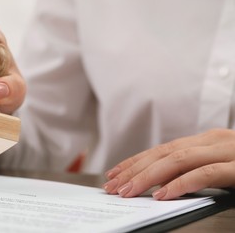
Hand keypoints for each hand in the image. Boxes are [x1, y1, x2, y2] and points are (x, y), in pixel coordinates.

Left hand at [103, 129, 234, 199]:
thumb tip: (163, 183)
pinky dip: (181, 184)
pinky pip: (205, 174)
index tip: (114, 173)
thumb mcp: (221, 164)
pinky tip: (163, 195)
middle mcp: (213, 141)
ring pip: (177, 161)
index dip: (135, 161)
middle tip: (112, 186)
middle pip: (163, 154)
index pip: (161, 149)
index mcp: (206, 140)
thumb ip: (196, 168)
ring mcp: (227, 151)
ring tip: (128, 192)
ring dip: (148, 177)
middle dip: (134, 170)